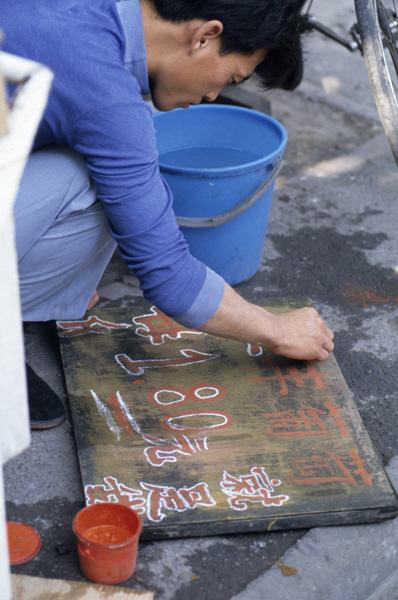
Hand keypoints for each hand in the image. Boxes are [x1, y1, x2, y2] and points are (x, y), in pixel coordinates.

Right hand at [198, 283, 333, 361]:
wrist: (271, 331)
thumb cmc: (269, 324)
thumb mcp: (282, 317)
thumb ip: (288, 320)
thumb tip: (261, 319)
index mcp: (311, 313)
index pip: (322, 324)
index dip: (315, 333)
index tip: (306, 338)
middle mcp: (319, 323)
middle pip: (329, 335)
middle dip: (321, 341)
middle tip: (309, 346)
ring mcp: (319, 336)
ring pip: (329, 346)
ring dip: (320, 350)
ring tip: (307, 353)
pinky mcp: (316, 348)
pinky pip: (323, 356)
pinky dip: (315, 358)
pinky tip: (305, 357)